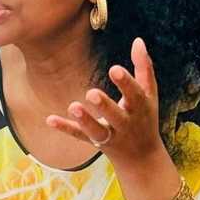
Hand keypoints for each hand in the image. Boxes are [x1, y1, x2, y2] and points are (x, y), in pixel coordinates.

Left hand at [45, 37, 165, 163]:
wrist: (143, 159)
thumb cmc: (145, 118)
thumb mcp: (149, 95)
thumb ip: (144, 67)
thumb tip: (138, 40)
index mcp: (140, 108)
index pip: (135, 95)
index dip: (126, 83)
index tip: (114, 69)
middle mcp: (126, 123)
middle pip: (115, 115)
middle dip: (105, 106)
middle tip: (92, 94)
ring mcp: (111, 135)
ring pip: (97, 130)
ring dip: (85, 120)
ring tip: (73, 107)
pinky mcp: (96, 143)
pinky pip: (80, 136)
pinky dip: (66, 128)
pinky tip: (50, 119)